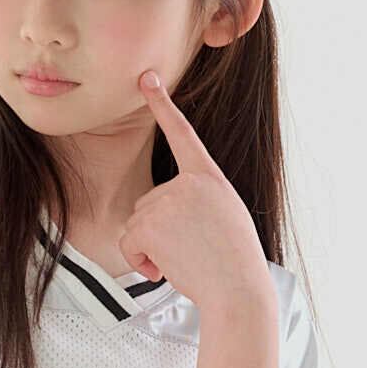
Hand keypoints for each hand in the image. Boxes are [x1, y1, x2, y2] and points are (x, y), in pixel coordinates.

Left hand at [118, 71, 272, 315]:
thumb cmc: (234, 263)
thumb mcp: (224, 217)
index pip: (182, 133)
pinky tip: (163, 268)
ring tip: (183, 261)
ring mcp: (168, 200)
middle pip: (148, 202)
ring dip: (150, 248)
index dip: (162, 104)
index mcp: (208, 177)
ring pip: (137, 224)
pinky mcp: (150, 222)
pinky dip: (140, 260)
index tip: (147, 78)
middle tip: (189, 251)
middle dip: (157, 232)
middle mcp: (187, 182)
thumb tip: (159, 217)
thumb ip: (196, 203)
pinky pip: (129, 241)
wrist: (238, 289)